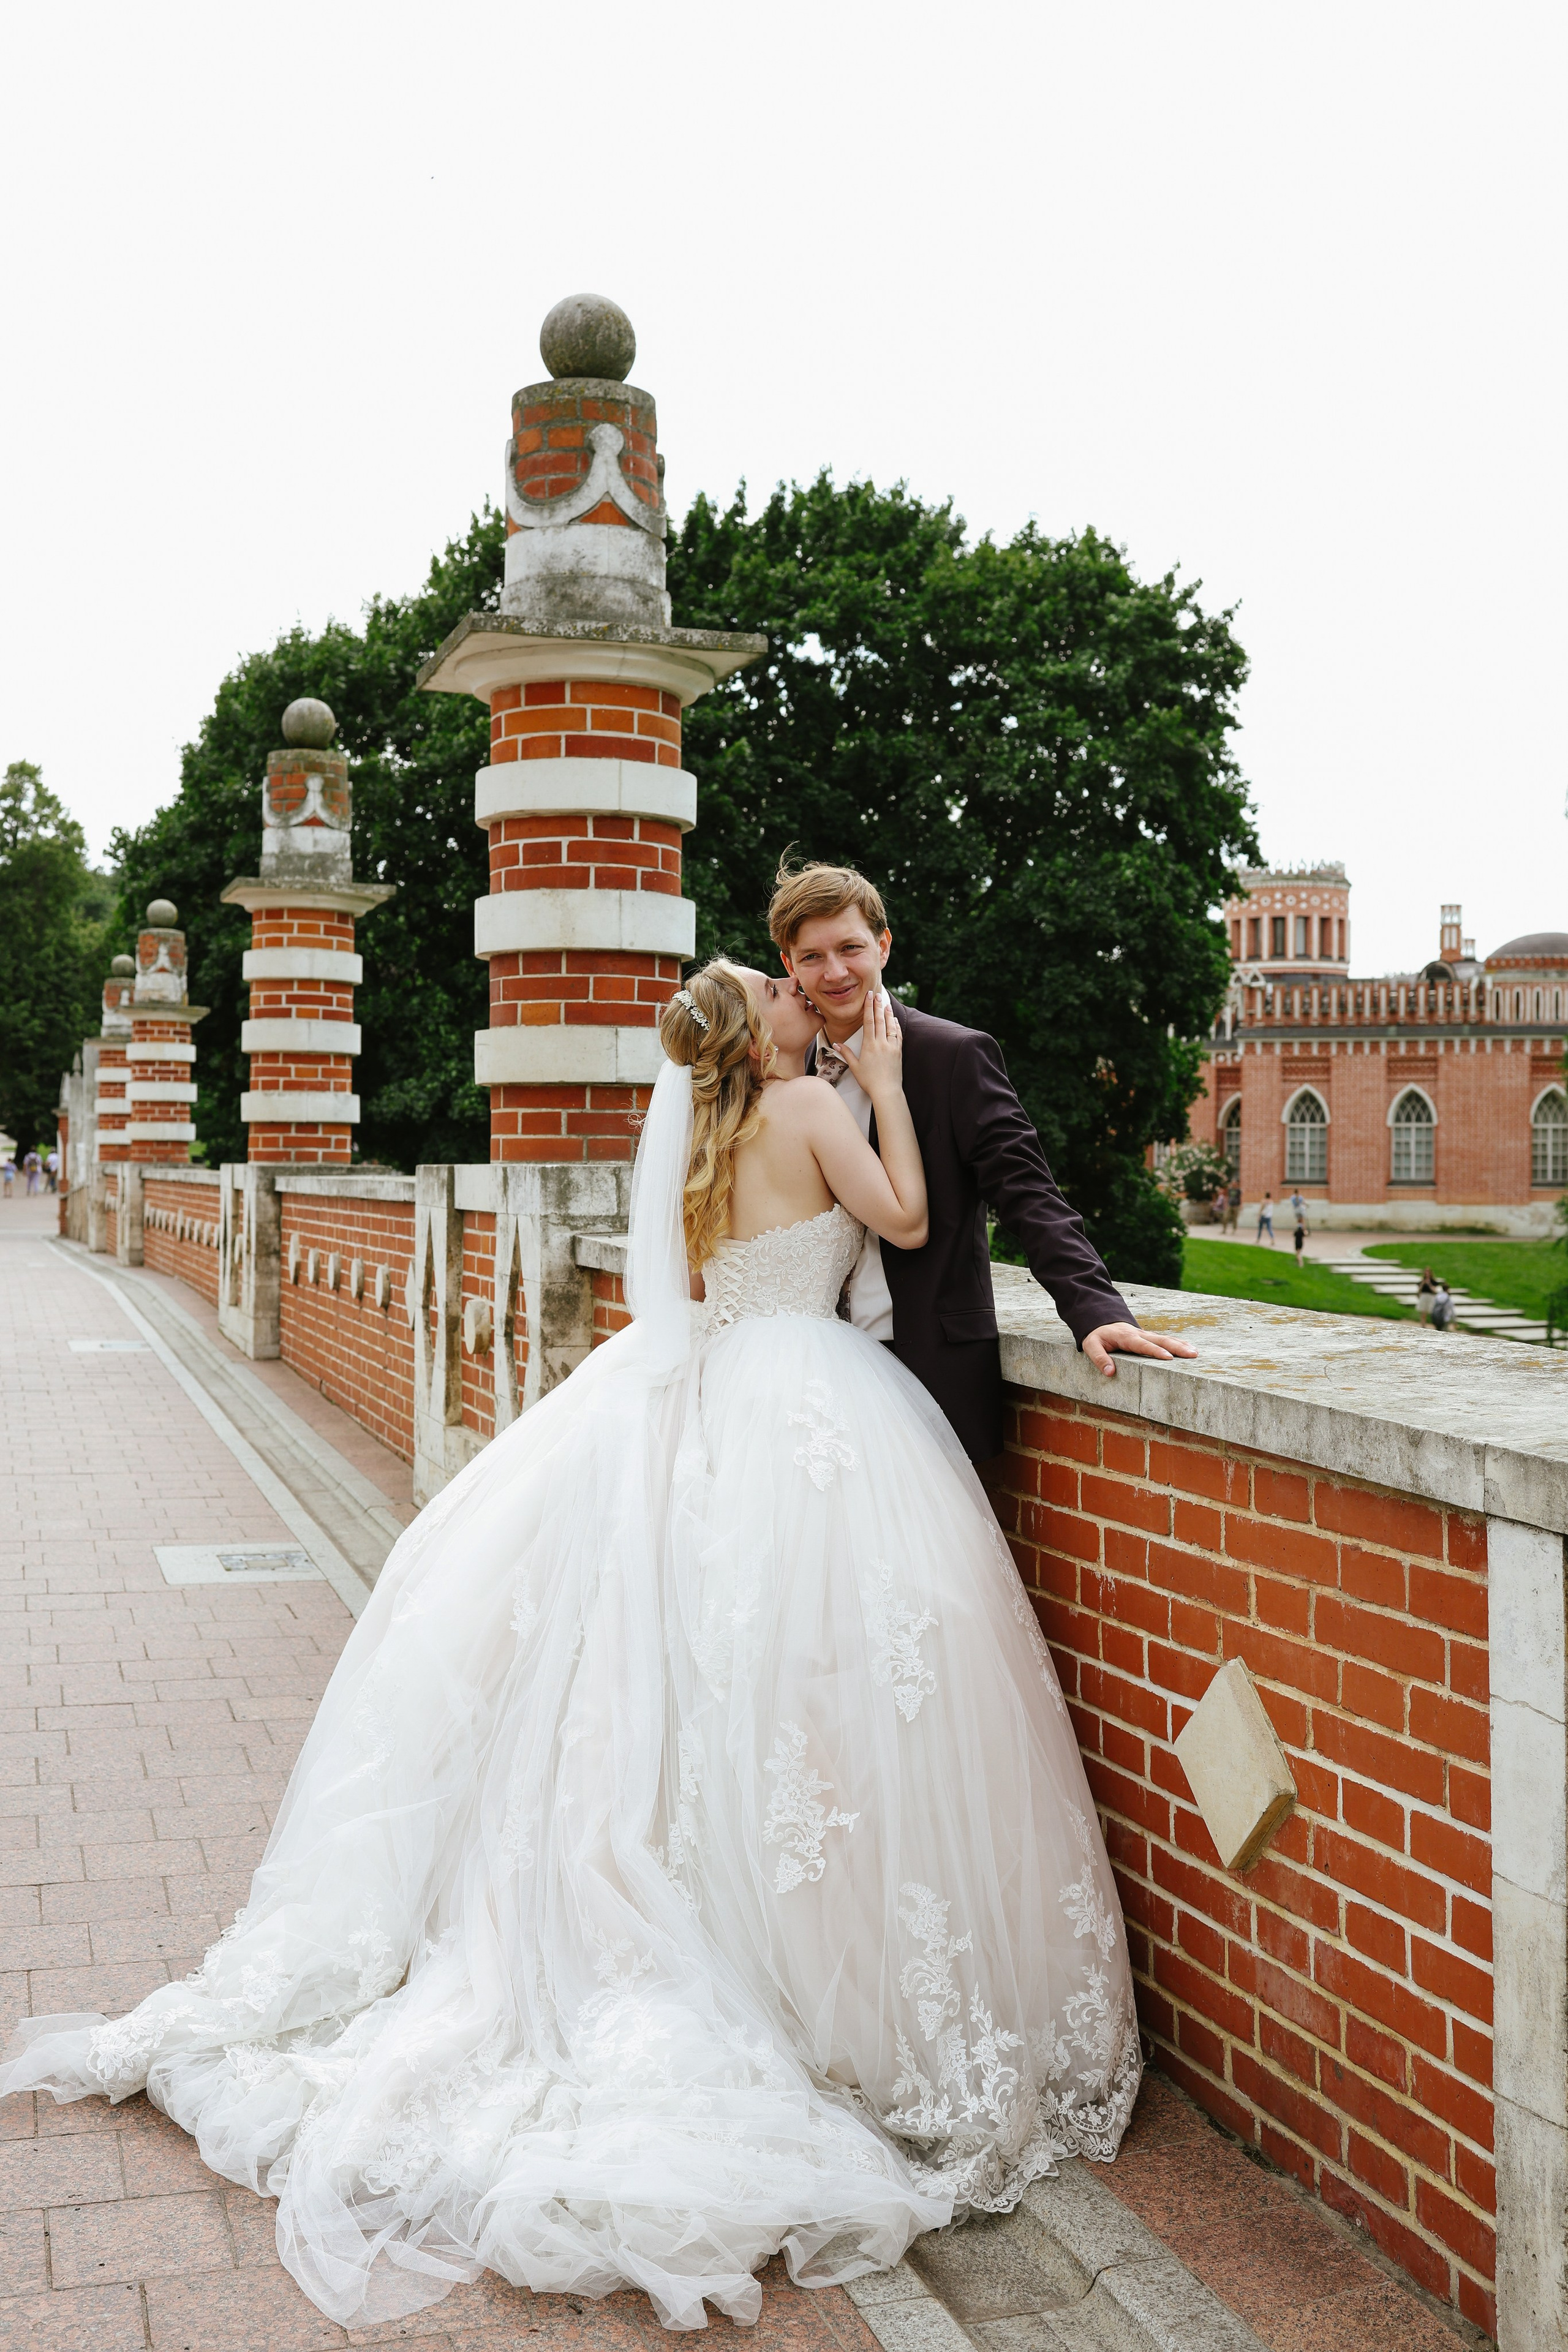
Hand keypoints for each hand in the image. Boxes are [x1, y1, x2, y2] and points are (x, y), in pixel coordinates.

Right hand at [850, 991, 902, 1098]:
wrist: (887, 1091)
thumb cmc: (869, 1081)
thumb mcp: (855, 1067)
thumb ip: (845, 1053)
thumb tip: (835, 1044)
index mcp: (869, 1045)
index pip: (869, 1021)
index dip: (868, 1007)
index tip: (868, 997)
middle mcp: (881, 1043)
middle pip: (880, 1019)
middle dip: (878, 1005)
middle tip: (877, 994)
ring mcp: (891, 1046)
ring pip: (890, 1025)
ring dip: (888, 1013)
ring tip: (886, 1003)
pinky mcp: (898, 1051)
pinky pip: (898, 1034)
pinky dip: (896, 1025)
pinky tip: (894, 1020)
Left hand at [1082, 1322, 1198, 1376]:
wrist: (1101, 1321)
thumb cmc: (1097, 1336)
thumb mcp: (1091, 1346)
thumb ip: (1099, 1358)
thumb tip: (1110, 1373)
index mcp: (1126, 1337)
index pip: (1143, 1345)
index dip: (1155, 1351)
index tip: (1169, 1358)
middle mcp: (1139, 1334)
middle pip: (1160, 1340)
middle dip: (1177, 1347)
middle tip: (1192, 1355)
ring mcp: (1146, 1335)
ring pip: (1166, 1339)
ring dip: (1181, 1345)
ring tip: (1195, 1353)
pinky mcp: (1149, 1337)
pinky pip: (1165, 1339)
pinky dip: (1178, 1343)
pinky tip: (1189, 1348)